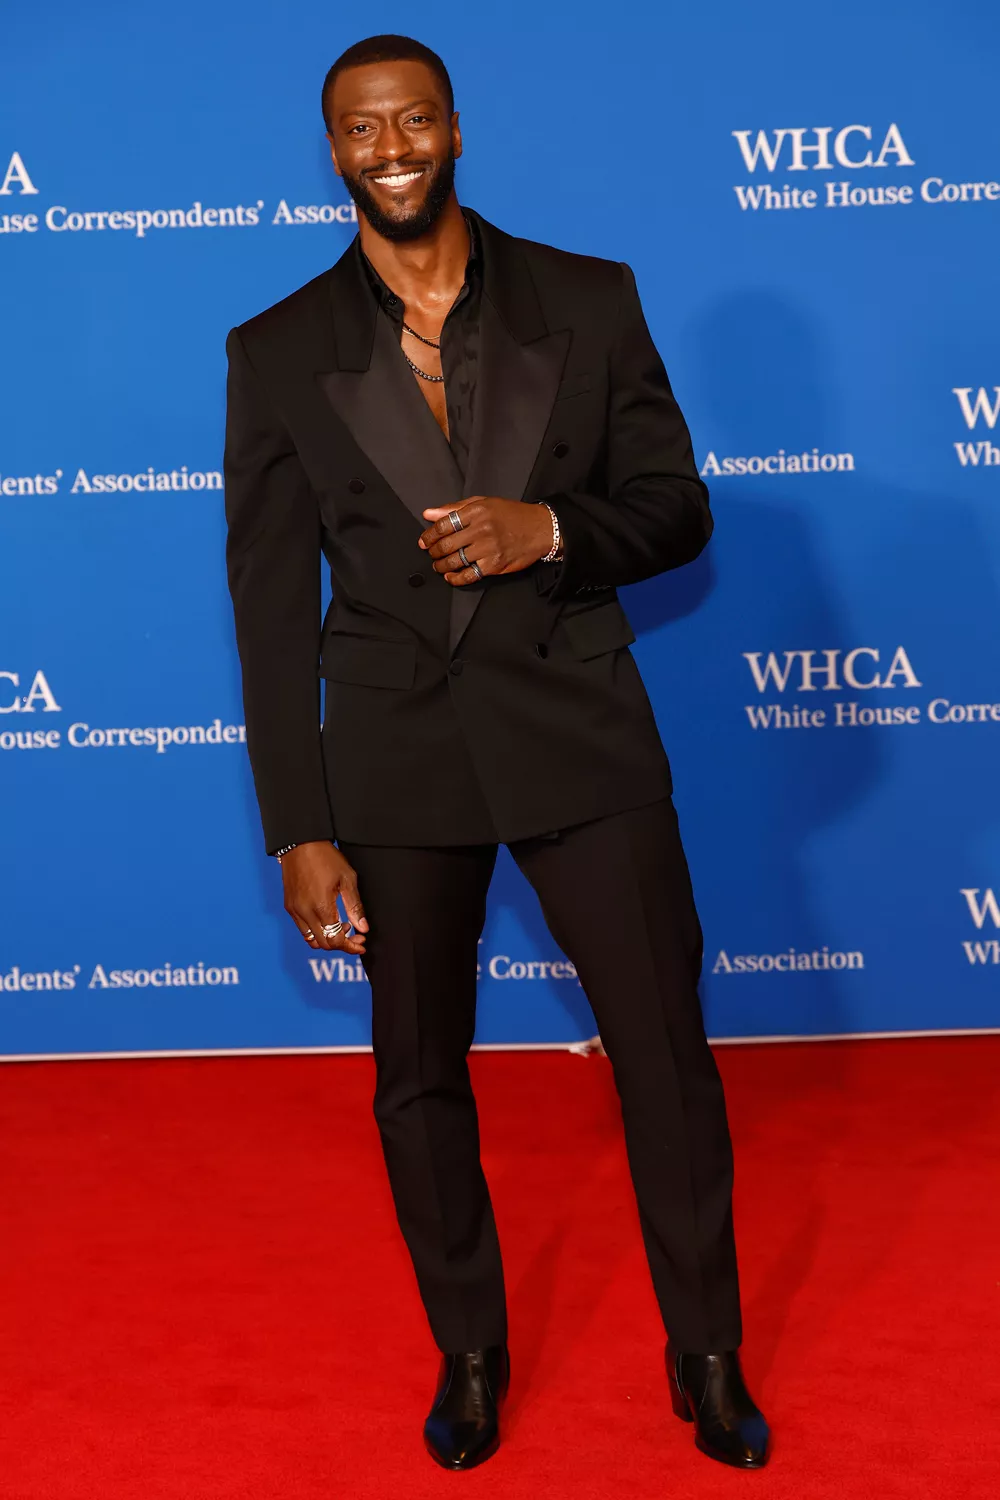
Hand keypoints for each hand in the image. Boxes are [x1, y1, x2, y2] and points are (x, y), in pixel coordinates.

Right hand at [280, 841, 367, 955]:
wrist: (300, 843)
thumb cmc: (326, 857)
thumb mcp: (347, 879)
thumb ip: (355, 906)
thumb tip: (363, 928)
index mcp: (321, 907)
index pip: (336, 940)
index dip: (351, 946)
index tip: (362, 943)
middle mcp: (305, 913)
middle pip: (323, 944)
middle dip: (342, 944)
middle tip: (356, 935)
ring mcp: (294, 910)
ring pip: (311, 940)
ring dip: (328, 939)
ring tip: (342, 927)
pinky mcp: (289, 906)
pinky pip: (302, 929)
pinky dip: (316, 932)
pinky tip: (328, 920)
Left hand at [419, 497, 552, 585]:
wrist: (541, 529)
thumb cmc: (513, 515)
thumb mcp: (484, 503)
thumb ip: (455, 509)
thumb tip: (429, 513)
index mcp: (476, 511)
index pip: (443, 524)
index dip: (429, 535)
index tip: (424, 540)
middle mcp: (481, 529)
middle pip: (446, 544)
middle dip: (433, 552)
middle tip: (431, 553)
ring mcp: (488, 548)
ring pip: (455, 561)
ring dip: (442, 566)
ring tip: (439, 565)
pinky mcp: (494, 565)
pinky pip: (469, 575)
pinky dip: (456, 578)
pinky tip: (451, 577)